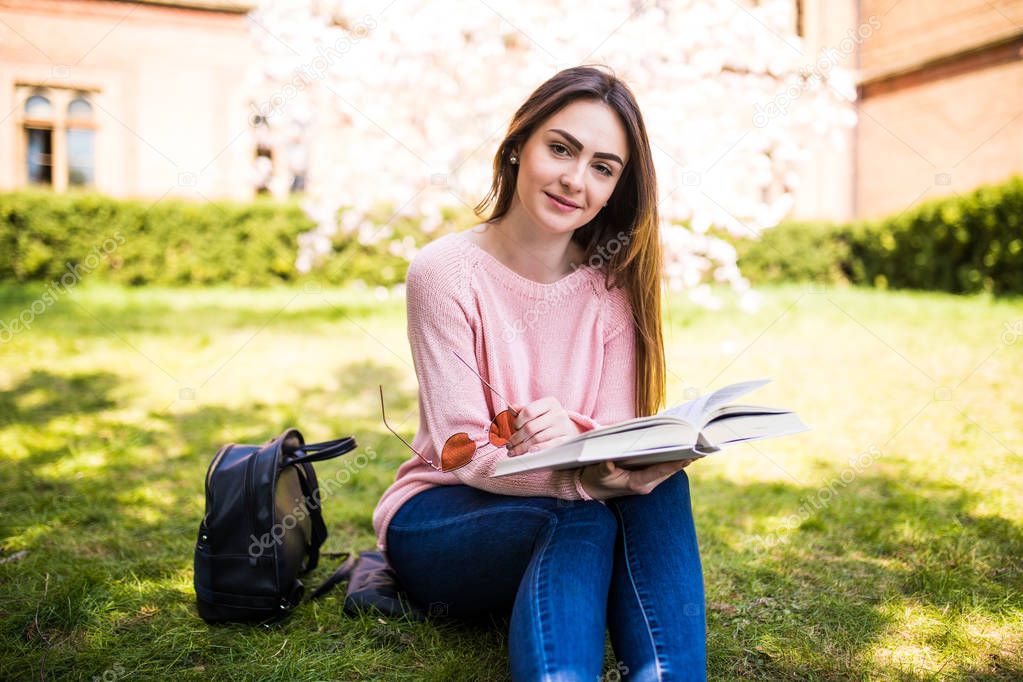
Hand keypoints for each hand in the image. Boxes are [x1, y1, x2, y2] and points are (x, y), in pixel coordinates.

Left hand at [505, 396, 581, 455]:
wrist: (570, 428)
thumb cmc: (549, 419)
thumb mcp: (538, 411)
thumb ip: (523, 410)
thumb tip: (510, 407)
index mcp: (550, 403)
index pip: (528, 411)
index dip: (517, 421)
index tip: (514, 428)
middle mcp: (558, 413)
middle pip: (530, 427)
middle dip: (516, 438)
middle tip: (509, 444)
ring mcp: (563, 427)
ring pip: (537, 439)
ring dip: (522, 447)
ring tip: (514, 451)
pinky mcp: (566, 439)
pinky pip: (549, 445)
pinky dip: (538, 449)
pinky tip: (529, 451)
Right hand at [578, 458, 695, 499]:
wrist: (591, 490)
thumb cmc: (595, 480)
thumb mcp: (597, 474)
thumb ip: (604, 469)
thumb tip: (608, 462)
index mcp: (636, 484)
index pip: (659, 472)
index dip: (673, 464)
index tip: (687, 458)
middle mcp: (646, 485)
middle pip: (669, 472)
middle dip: (683, 461)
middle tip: (700, 450)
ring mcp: (647, 483)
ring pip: (668, 471)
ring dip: (681, 461)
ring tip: (697, 450)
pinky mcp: (646, 479)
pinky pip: (664, 470)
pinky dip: (673, 462)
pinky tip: (682, 453)